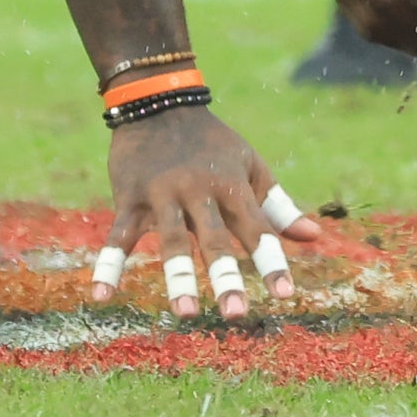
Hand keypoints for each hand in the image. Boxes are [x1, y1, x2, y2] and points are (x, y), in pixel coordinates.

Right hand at [94, 107, 315, 319]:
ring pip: (170, 240)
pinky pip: (118, 236)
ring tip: (187, 313)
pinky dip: (109, 265)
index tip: (285, 295)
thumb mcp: (249, 164)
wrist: (157, 101)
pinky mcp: (130, 197)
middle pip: (213, 238)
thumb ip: (278, 205)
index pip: (256, 228)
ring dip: (178, 277)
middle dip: (225, 276)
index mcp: (231, 185)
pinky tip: (101, 296)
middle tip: (236, 314)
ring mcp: (162, 194)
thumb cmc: (212, 142)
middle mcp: (198, 190)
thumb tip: (314, 237)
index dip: (270, 261)